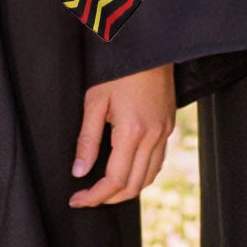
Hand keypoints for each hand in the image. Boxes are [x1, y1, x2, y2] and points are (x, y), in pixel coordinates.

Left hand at [69, 63, 175, 207]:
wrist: (149, 46)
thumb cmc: (120, 69)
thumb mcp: (95, 101)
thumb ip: (87, 140)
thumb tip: (79, 171)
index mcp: (132, 131)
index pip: (114, 180)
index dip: (94, 196)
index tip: (77, 200)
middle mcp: (153, 136)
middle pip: (133, 185)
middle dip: (109, 198)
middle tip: (87, 197)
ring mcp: (164, 131)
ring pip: (149, 177)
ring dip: (127, 189)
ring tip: (105, 189)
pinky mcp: (169, 125)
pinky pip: (158, 161)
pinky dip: (142, 174)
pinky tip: (127, 170)